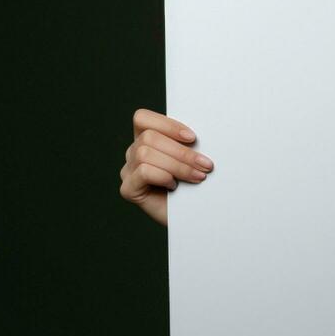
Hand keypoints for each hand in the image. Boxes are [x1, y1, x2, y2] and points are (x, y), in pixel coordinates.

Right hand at [119, 108, 214, 225]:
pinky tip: (174, 186)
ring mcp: (129, 171)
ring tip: (198, 176)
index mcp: (147, 138)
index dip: (167, 125)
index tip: (193, 138)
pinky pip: (143, 172)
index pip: (143, 118)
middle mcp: (134, 152)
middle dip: (182, 151)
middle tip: (206, 165)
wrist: (197, 216)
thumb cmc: (197, 184)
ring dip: (178, 165)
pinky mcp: (128, 189)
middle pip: (148, 138)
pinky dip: (163, 176)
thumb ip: (188, 143)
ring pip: (145, 154)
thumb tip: (200, 133)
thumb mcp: (194, 158)